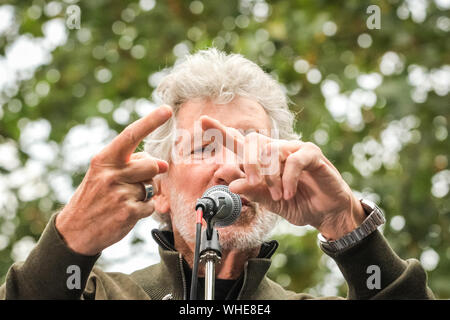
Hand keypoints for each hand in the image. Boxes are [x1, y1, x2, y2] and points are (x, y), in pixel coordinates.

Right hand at [55, 106, 172, 254]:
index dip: (150, 121)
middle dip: (151, 173)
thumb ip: (131, 164)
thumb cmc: (94, 197)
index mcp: (104, 159)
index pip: (130, 135)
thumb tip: (162, 164)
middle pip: (152, 165)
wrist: (74, 231)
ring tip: (123, 200)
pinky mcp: (127, 213)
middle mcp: (111, 174)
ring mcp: (119, 194)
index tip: (167, 110)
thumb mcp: (104, 173)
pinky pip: (150, 205)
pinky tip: (126, 212)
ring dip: (144, 193)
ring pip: (151, 187)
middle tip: (132, 183)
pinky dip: (144, 209)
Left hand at [200, 116, 365, 239]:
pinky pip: (294, 159)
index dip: (221, 131)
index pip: (240, 142)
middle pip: (252, 141)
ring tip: (278, 196)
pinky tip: (288, 192)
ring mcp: (295, 149)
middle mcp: (277, 150)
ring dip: (271, 177)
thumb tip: (231, 184)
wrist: (326, 213)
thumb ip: (253, 192)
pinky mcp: (312, 154)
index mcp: (263, 160)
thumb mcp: (271, 202)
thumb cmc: (298, 203)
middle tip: (250, 183)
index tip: (201, 121)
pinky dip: (288, 178)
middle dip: (247, 163)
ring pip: (272, 151)